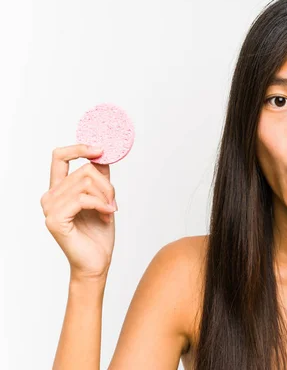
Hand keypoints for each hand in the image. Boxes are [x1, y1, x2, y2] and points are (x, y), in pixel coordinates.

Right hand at [40, 144, 117, 280]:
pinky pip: (84, 199)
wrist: (96, 262)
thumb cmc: (98, 234)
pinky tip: (107, 216)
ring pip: (87, 183)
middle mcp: (50, 196)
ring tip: (110, 211)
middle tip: (113, 203)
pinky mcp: (55, 219)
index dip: (79, 148)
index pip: (59, 157)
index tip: (100, 149)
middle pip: (85, 170)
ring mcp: (50, 208)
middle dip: (107, 185)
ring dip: (107, 197)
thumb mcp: (103, 199)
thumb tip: (104, 154)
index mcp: (58, 190)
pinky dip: (101, 205)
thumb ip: (100, 177)